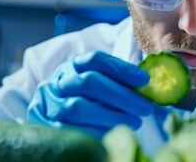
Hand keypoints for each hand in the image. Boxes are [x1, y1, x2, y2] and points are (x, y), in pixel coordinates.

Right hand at [27, 51, 153, 136]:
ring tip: (136, 123)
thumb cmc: (86, 101)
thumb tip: (150, 89)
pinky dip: (96, 131)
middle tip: (146, 108)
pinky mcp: (45, 127)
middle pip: (90, 82)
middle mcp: (58, 82)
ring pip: (79, 107)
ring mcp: (48, 104)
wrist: (53, 119)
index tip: (145, 80)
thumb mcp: (100, 86)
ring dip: (112, 116)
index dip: (122, 69)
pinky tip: (114, 134)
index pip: (96, 60)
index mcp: (73, 66)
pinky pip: (71, 129)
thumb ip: (119, 84)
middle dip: (122, 96)